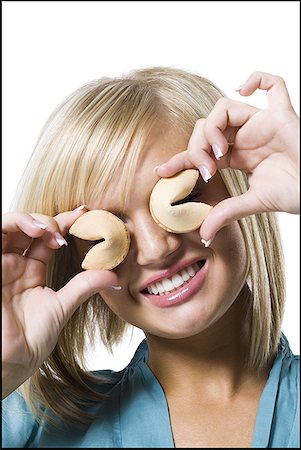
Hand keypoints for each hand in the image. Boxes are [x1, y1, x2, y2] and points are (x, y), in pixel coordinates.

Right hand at [2, 208, 118, 397]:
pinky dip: (16, 223)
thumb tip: (114, 276)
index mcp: (31, 272)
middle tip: (72, 222)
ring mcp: (1, 264)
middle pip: (30, 228)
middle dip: (51, 219)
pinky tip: (37, 230)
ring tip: (52, 229)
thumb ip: (84, 286)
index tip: (85, 214)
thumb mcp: (62, 307)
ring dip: (33, 219)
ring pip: (11, 225)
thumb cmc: (30, 341)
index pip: (48, 239)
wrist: (10, 363)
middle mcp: (14, 265)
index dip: (64, 223)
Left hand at [155, 71, 299, 242]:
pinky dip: (258, 78)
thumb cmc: (293, 195)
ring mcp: (262, 124)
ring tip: (220, 152)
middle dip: (197, 148)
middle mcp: (245, 137)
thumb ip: (227, 213)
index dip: (179, 159)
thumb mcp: (253, 203)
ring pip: (224, 107)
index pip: (200, 151)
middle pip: (206, 126)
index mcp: (238, 156)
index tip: (160, 171)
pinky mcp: (283, 115)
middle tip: (207, 170)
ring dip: (212, 128)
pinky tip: (243, 88)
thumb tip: (203, 234)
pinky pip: (274, 85)